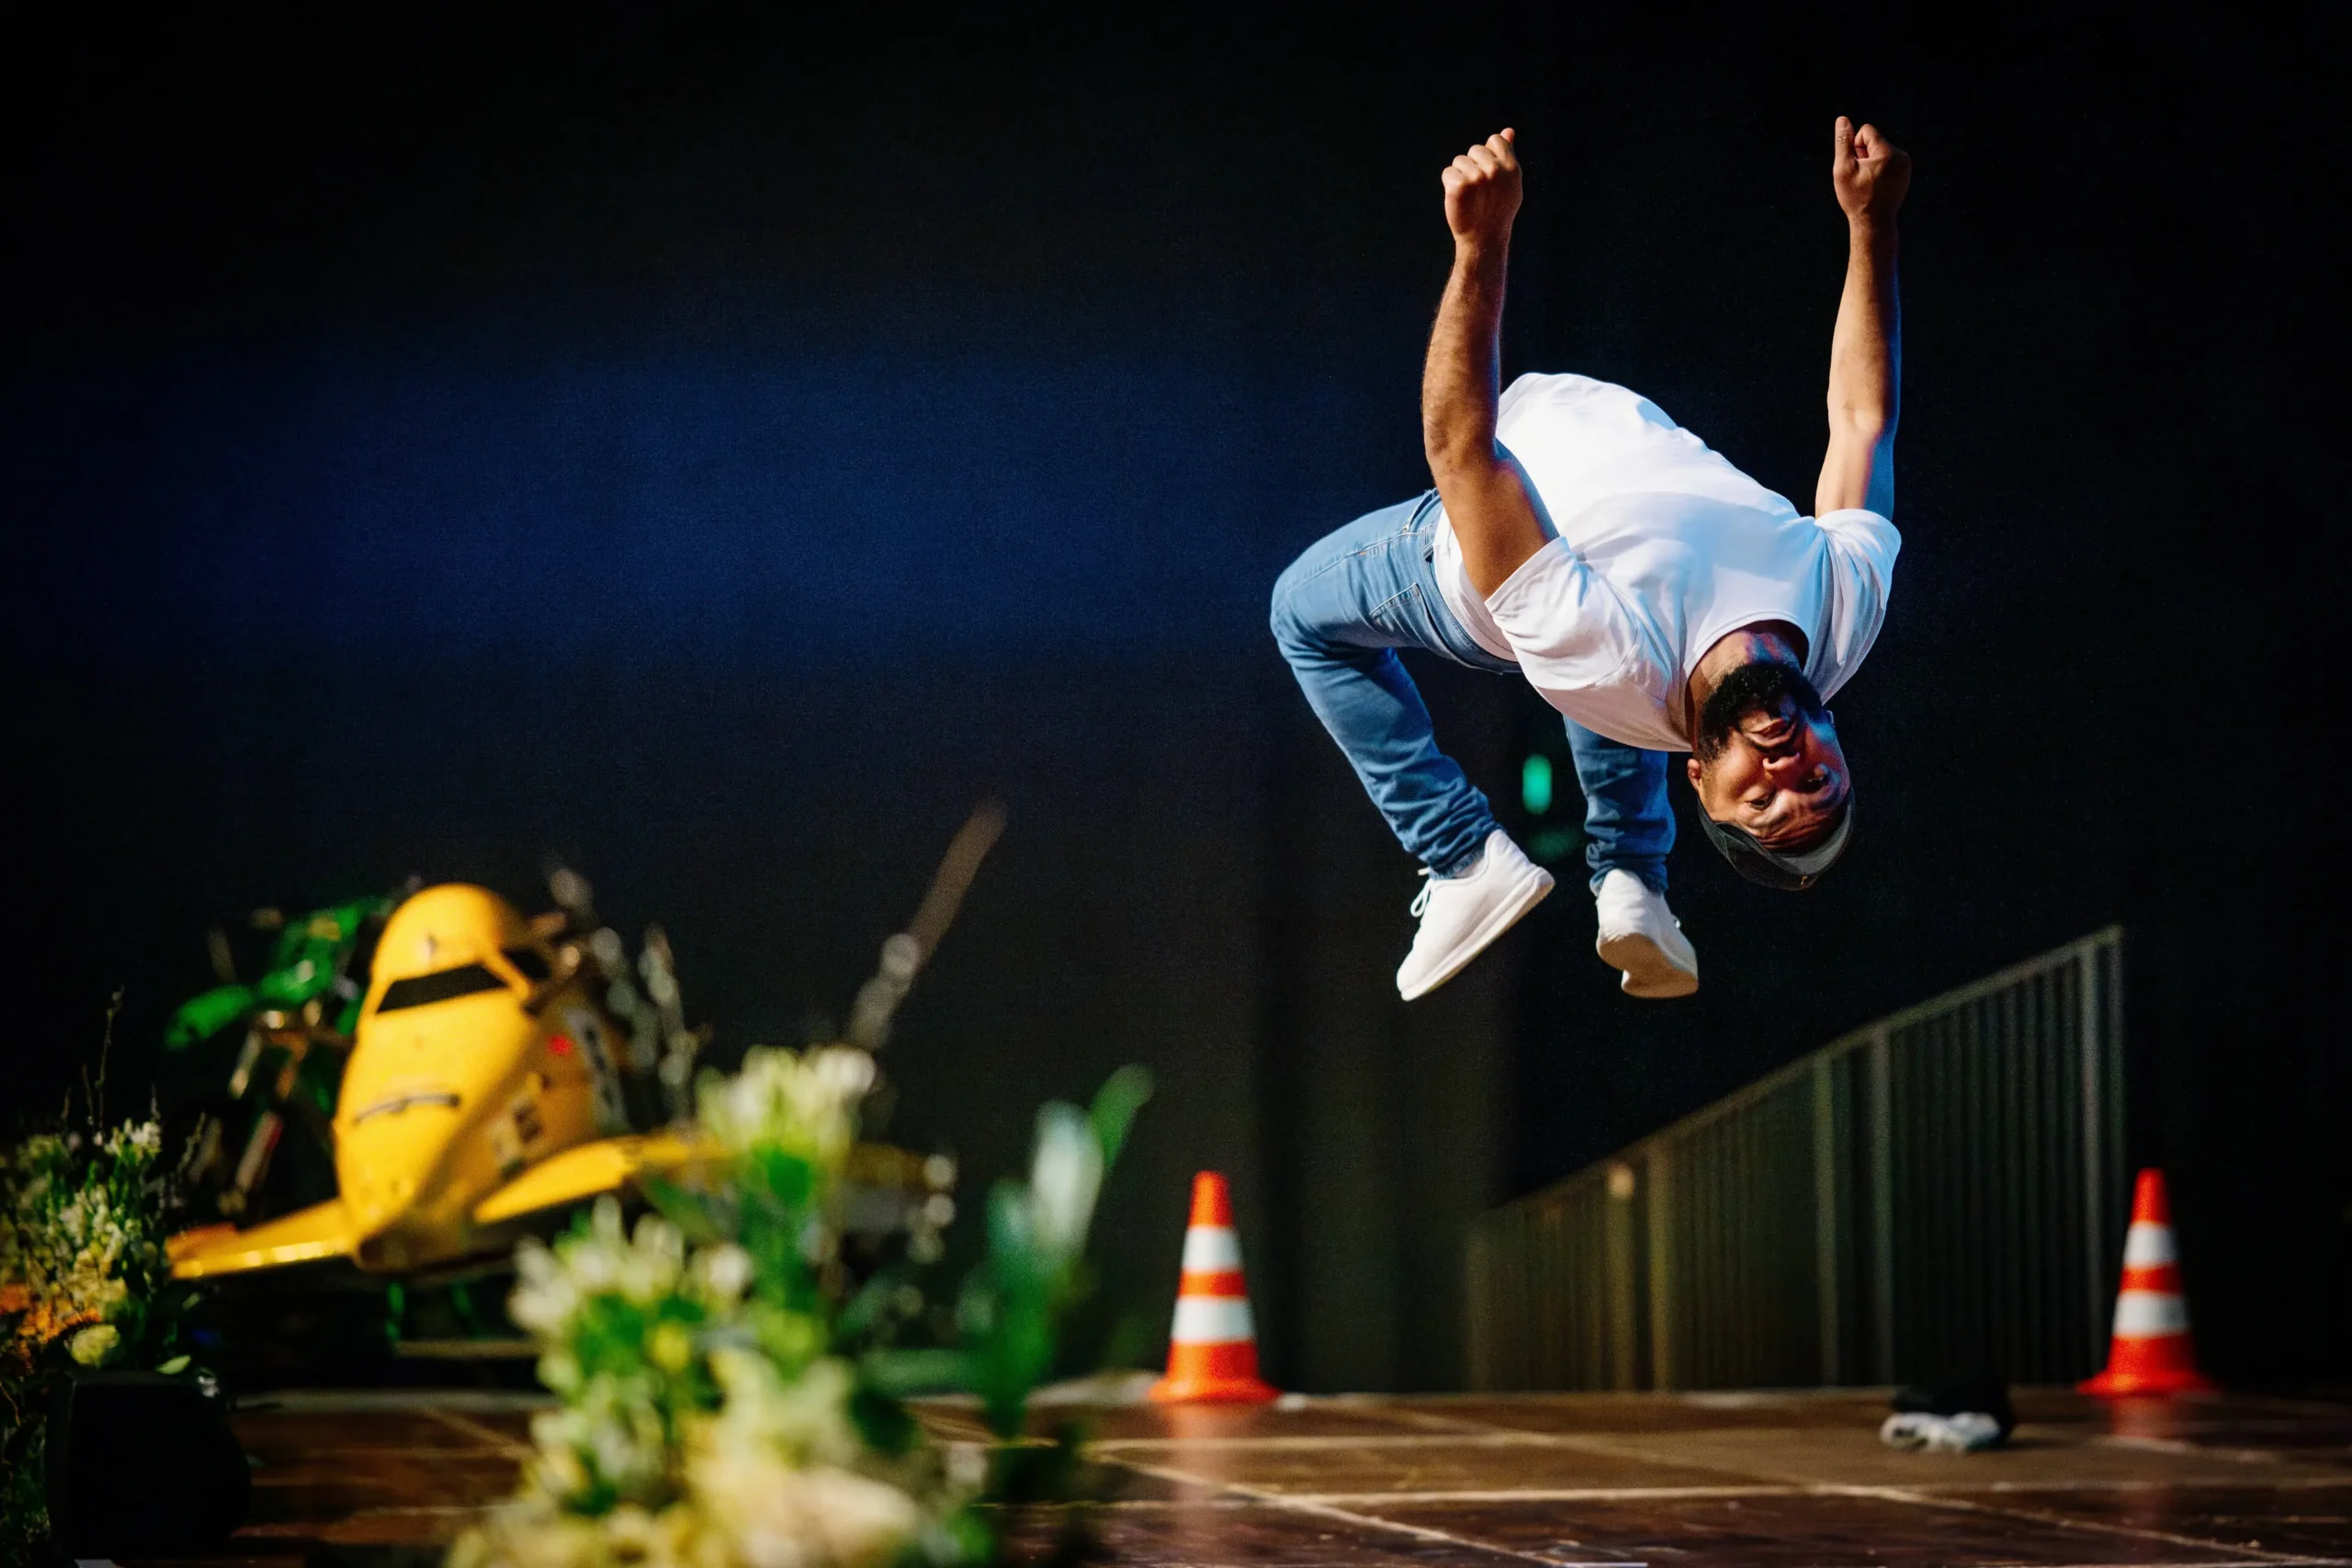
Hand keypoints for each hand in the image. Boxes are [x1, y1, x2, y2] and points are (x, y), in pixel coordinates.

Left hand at [1442, 129, 1520, 249]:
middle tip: (1480, 190)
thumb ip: (1508, 154)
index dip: (1488, 155)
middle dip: (1473, 165)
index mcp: (1511, 167)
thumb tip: (1509, 130)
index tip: (1489, 176)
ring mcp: (1477, 177)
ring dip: (1460, 175)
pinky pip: (1448, 173)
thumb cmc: (1498, 208)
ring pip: (1459, 161)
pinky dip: (1449, 185)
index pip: (1495, 140)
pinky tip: (1459, 200)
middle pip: (1475, 149)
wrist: (1483, 239)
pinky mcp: (1459, 186)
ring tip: (1471, 197)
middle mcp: (1495, 170)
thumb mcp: (1510, 181)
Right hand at [1832, 117, 1908, 226]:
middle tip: (1861, 176)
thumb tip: (1843, 120)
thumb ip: (1842, 143)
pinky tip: (1876, 185)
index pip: (1866, 131)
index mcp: (1887, 153)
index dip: (1855, 146)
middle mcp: (1901, 155)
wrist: (1874, 223)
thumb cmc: (1856, 198)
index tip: (1855, 165)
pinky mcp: (1906, 172)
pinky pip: (1888, 160)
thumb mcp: (1843, 169)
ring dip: (1871, 162)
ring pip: (1881, 150)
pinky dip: (1880, 169)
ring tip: (1868, 182)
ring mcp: (1905, 164)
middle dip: (1864, 154)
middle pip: (1875, 140)